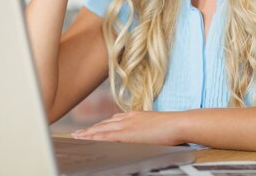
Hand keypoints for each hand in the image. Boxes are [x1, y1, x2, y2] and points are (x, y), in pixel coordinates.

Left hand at [71, 111, 185, 144]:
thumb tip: (139, 134)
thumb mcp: (154, 125)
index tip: (92, 128)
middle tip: (77, 133)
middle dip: (90, 129)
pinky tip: (88, 140)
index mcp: (134, 116)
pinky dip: (95, 137)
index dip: (100, 125)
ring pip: (102, 129)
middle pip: (104, 124)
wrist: (178, 123)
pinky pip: (106, 136)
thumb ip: (144, 128)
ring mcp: (126, 124)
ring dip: (88, 133)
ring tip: (77, 137)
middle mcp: (128, 118)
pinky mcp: (127, 133)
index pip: (113, 120)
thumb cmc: (172, 126)